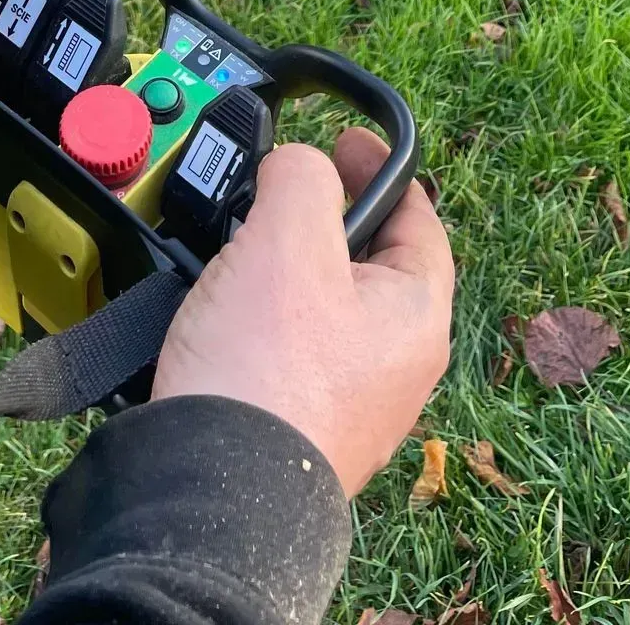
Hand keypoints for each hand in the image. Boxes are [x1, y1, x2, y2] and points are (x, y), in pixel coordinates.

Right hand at [150, 130, 452, 496]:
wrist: (210, 488)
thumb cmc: (265, 372)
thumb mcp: (288, 236)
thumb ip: (303, 176)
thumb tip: (298, 168)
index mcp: (416, 316)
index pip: (418, 219)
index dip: (383, 168)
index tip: (347, 142)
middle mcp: (395, 367)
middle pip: (371, 262)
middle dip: (327, 216)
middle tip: (284, 188)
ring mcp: (349, 403)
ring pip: (326, 306)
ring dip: (290, 265)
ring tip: (245, 244)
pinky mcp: (298, 425)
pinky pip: (292, 349)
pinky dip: (265, 314)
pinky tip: (227, 308)